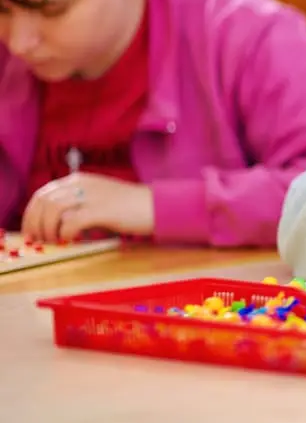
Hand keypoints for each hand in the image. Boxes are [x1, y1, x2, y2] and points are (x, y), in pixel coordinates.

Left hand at [21, 173, 153, 242]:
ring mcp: (92, 196)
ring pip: (52, 210)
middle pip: (43, 201)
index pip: (42, 194)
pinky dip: (64, 234)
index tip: (32, 231)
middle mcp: (82, 184)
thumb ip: (77, 205)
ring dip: (48, 230)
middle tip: (40, 240)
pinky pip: (70, 222)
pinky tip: (70, 240)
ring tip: (55, 242)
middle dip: (35, 223)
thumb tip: (55, 225)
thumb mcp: (98, 199)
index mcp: (79, 180)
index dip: (31, 214)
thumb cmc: (129, 207)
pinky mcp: (102, 210)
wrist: (157, 205)